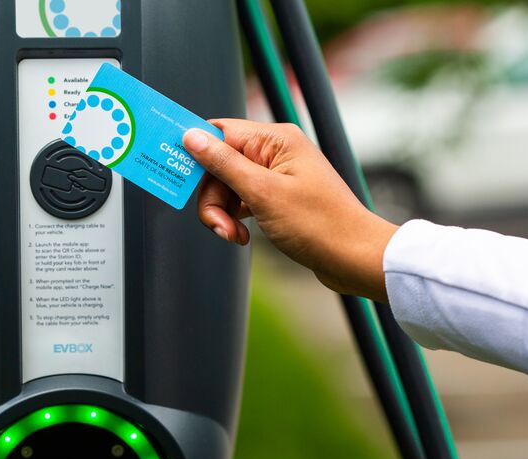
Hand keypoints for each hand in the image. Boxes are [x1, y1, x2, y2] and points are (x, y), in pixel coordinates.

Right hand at [183, 119, 397, 301]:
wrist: (353, 257)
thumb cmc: (320, 224)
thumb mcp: (262, 193)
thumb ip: (224, 163)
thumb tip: (192, 136)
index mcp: (275, 140)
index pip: (218, 133)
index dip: (195, 153)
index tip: (174, 171)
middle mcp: (276, 152)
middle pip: (219, 164)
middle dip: (212, 197)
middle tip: (219, 225)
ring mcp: (277, 175)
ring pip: (228, 186)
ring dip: (223, 213)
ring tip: (234, 236)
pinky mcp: (278, 197)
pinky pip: (243, 200)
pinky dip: (236, 218)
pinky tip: (242, 236)